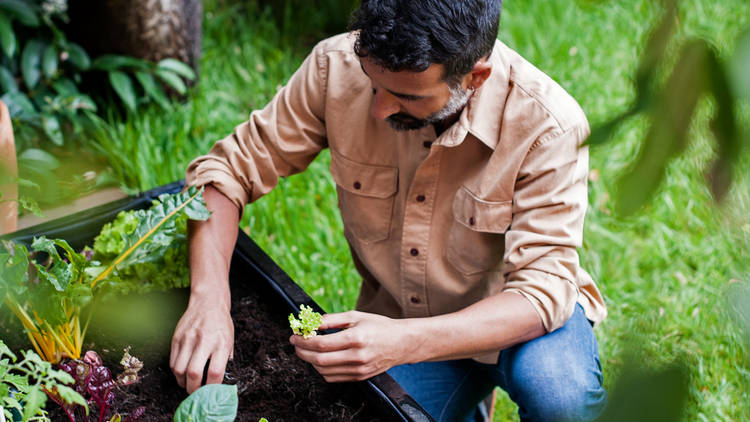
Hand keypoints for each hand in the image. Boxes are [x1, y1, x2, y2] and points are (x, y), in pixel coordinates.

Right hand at [170, 293, 233, 392]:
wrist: (208, 302)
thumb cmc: (221, 324)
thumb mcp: (230, 341)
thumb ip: (224, 360)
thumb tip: (218, 381)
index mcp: (221, 343)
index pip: (215, 372)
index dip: (211, 387)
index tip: (210, 392)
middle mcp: (204, 341)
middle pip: (193, 373)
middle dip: (193, 389)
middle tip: (195, 393)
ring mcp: (187, 339)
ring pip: (178, 370)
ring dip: (182, 382)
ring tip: (188, 383)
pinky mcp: (176, 337)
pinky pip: (172, 361)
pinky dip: (176, 371)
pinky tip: (182, 372)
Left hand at [289, 311, 417, 381]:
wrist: (402, 343)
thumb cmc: (379, 326)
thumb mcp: (356, 316)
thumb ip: (332, 319)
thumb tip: (311, 322)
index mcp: (356, 338)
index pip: (322, 343)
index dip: (304, 341)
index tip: (295, 336)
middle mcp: (357, 356)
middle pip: (319, 360)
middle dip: (302, 352)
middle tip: (296, 344)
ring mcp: (358, 369)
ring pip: (324, 371)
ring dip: (310, 361)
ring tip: (307, 350)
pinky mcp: (359, 377)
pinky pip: (333, 378)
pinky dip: (322, 370)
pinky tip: (320, 359)